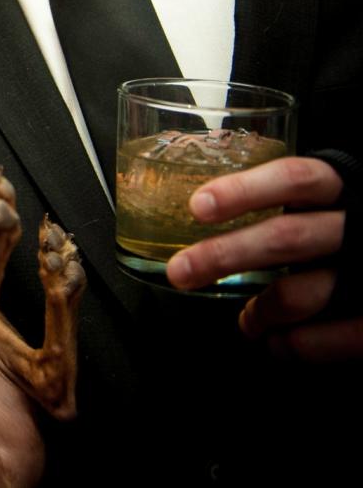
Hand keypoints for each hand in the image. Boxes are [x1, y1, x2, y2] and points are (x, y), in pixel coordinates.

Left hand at [166, 156, 359, 360]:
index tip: (197, 207)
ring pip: (300, 293)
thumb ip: (285, 202)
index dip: (245, 191)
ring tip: (247, 321)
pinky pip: (335, 337)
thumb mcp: (325, 204)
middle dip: (224, 256)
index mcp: (342, 191)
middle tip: (180, 272)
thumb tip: (203, 210)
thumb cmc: (344, 232)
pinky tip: (279, 344)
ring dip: (260, 310)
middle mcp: (359, 227)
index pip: (296, 179)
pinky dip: (298, 346)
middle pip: (286, 237)